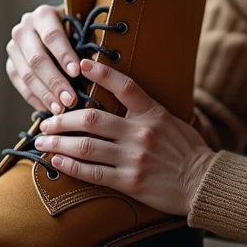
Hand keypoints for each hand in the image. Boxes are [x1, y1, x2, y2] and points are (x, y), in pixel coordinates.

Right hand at [6, 4, 81, 114]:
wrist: (54, 30)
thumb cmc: (76, 29)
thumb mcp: (82, 27)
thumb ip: (86, 41)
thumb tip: (94, 66)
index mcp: (43, 15)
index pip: (52, 36)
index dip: (64, 55)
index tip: (77, 72)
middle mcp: (24, 29)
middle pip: (37, 59)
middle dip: (55, 82)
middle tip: (70, 100)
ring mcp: (14, 47)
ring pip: (26, 74)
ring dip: (44, 94)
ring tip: (60, 109)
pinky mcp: (10, 64)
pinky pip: (19, 84)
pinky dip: (34, 98)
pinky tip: (47, 108)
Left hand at [34, 59, 215, 215]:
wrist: (204, 183)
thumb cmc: (187, 151)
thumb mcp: (171, 121)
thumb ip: (146, 110)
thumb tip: (118, 98)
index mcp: (154, 113)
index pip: (126, 86)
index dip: (102, 72)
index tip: (81, 63)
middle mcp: (141, 132)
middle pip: (91, 119)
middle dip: (62, 119)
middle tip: (45, 121)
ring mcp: (134, 158)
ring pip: (86, 146)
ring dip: (59, 143)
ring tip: (42, 142)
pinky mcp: (130, 181)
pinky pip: (93, 172)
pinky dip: (71, 166)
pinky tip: (57, 161)